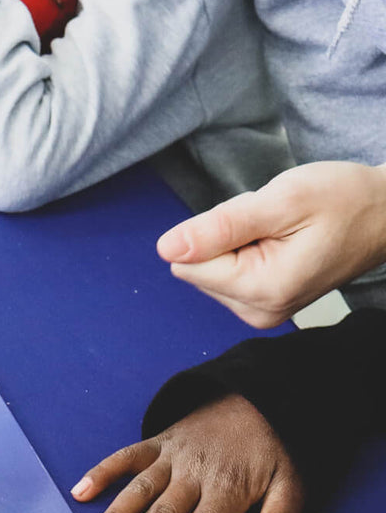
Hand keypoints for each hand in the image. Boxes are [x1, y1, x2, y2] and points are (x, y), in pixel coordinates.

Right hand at [71, 394, 302, 512]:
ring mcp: (171, 457)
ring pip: (139, 490)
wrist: (258, 400)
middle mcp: (195, 473)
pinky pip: (125, 456)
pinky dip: (102, 473)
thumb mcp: (291, 485)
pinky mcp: (156, 443)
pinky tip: (80, 493)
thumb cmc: (272, 452)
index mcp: (229, 488)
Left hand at [157, 161, 385, 327]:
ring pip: (212, 267)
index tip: (258, 221)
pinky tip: (282, 240)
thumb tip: (167, 249)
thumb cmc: (346, 201)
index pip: (189, 264)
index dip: (216, 230)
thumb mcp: (282, 201)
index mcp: (262, 290)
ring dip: (239, 240)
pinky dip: (248, 248)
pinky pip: (230, 270)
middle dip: (228, 235)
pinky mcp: (263, 302)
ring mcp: (261, 310)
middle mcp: (257, 311)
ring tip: (282, 230)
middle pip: (198, 267)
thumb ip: (220, 227)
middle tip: (274, 223)